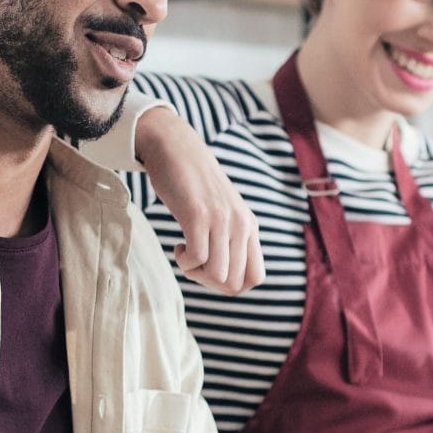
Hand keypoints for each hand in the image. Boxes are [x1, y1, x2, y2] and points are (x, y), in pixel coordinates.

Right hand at [136, 105, 264, 293]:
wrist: (176, 148)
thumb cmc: (193, 184)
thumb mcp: (221, 212)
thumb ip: (229, 237)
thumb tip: (224, 276)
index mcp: (250, 227)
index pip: (255, 278)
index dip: (230, 285)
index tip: (210, 269)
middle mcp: (241, 225)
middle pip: (236, 284)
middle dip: (210, 284)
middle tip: (193, 264)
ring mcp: (222, 220)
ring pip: (219, 276)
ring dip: (196, 274)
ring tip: (185, 253)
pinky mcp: (199, 215)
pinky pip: (198, 259)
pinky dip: (185, 262)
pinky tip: (178, 245)